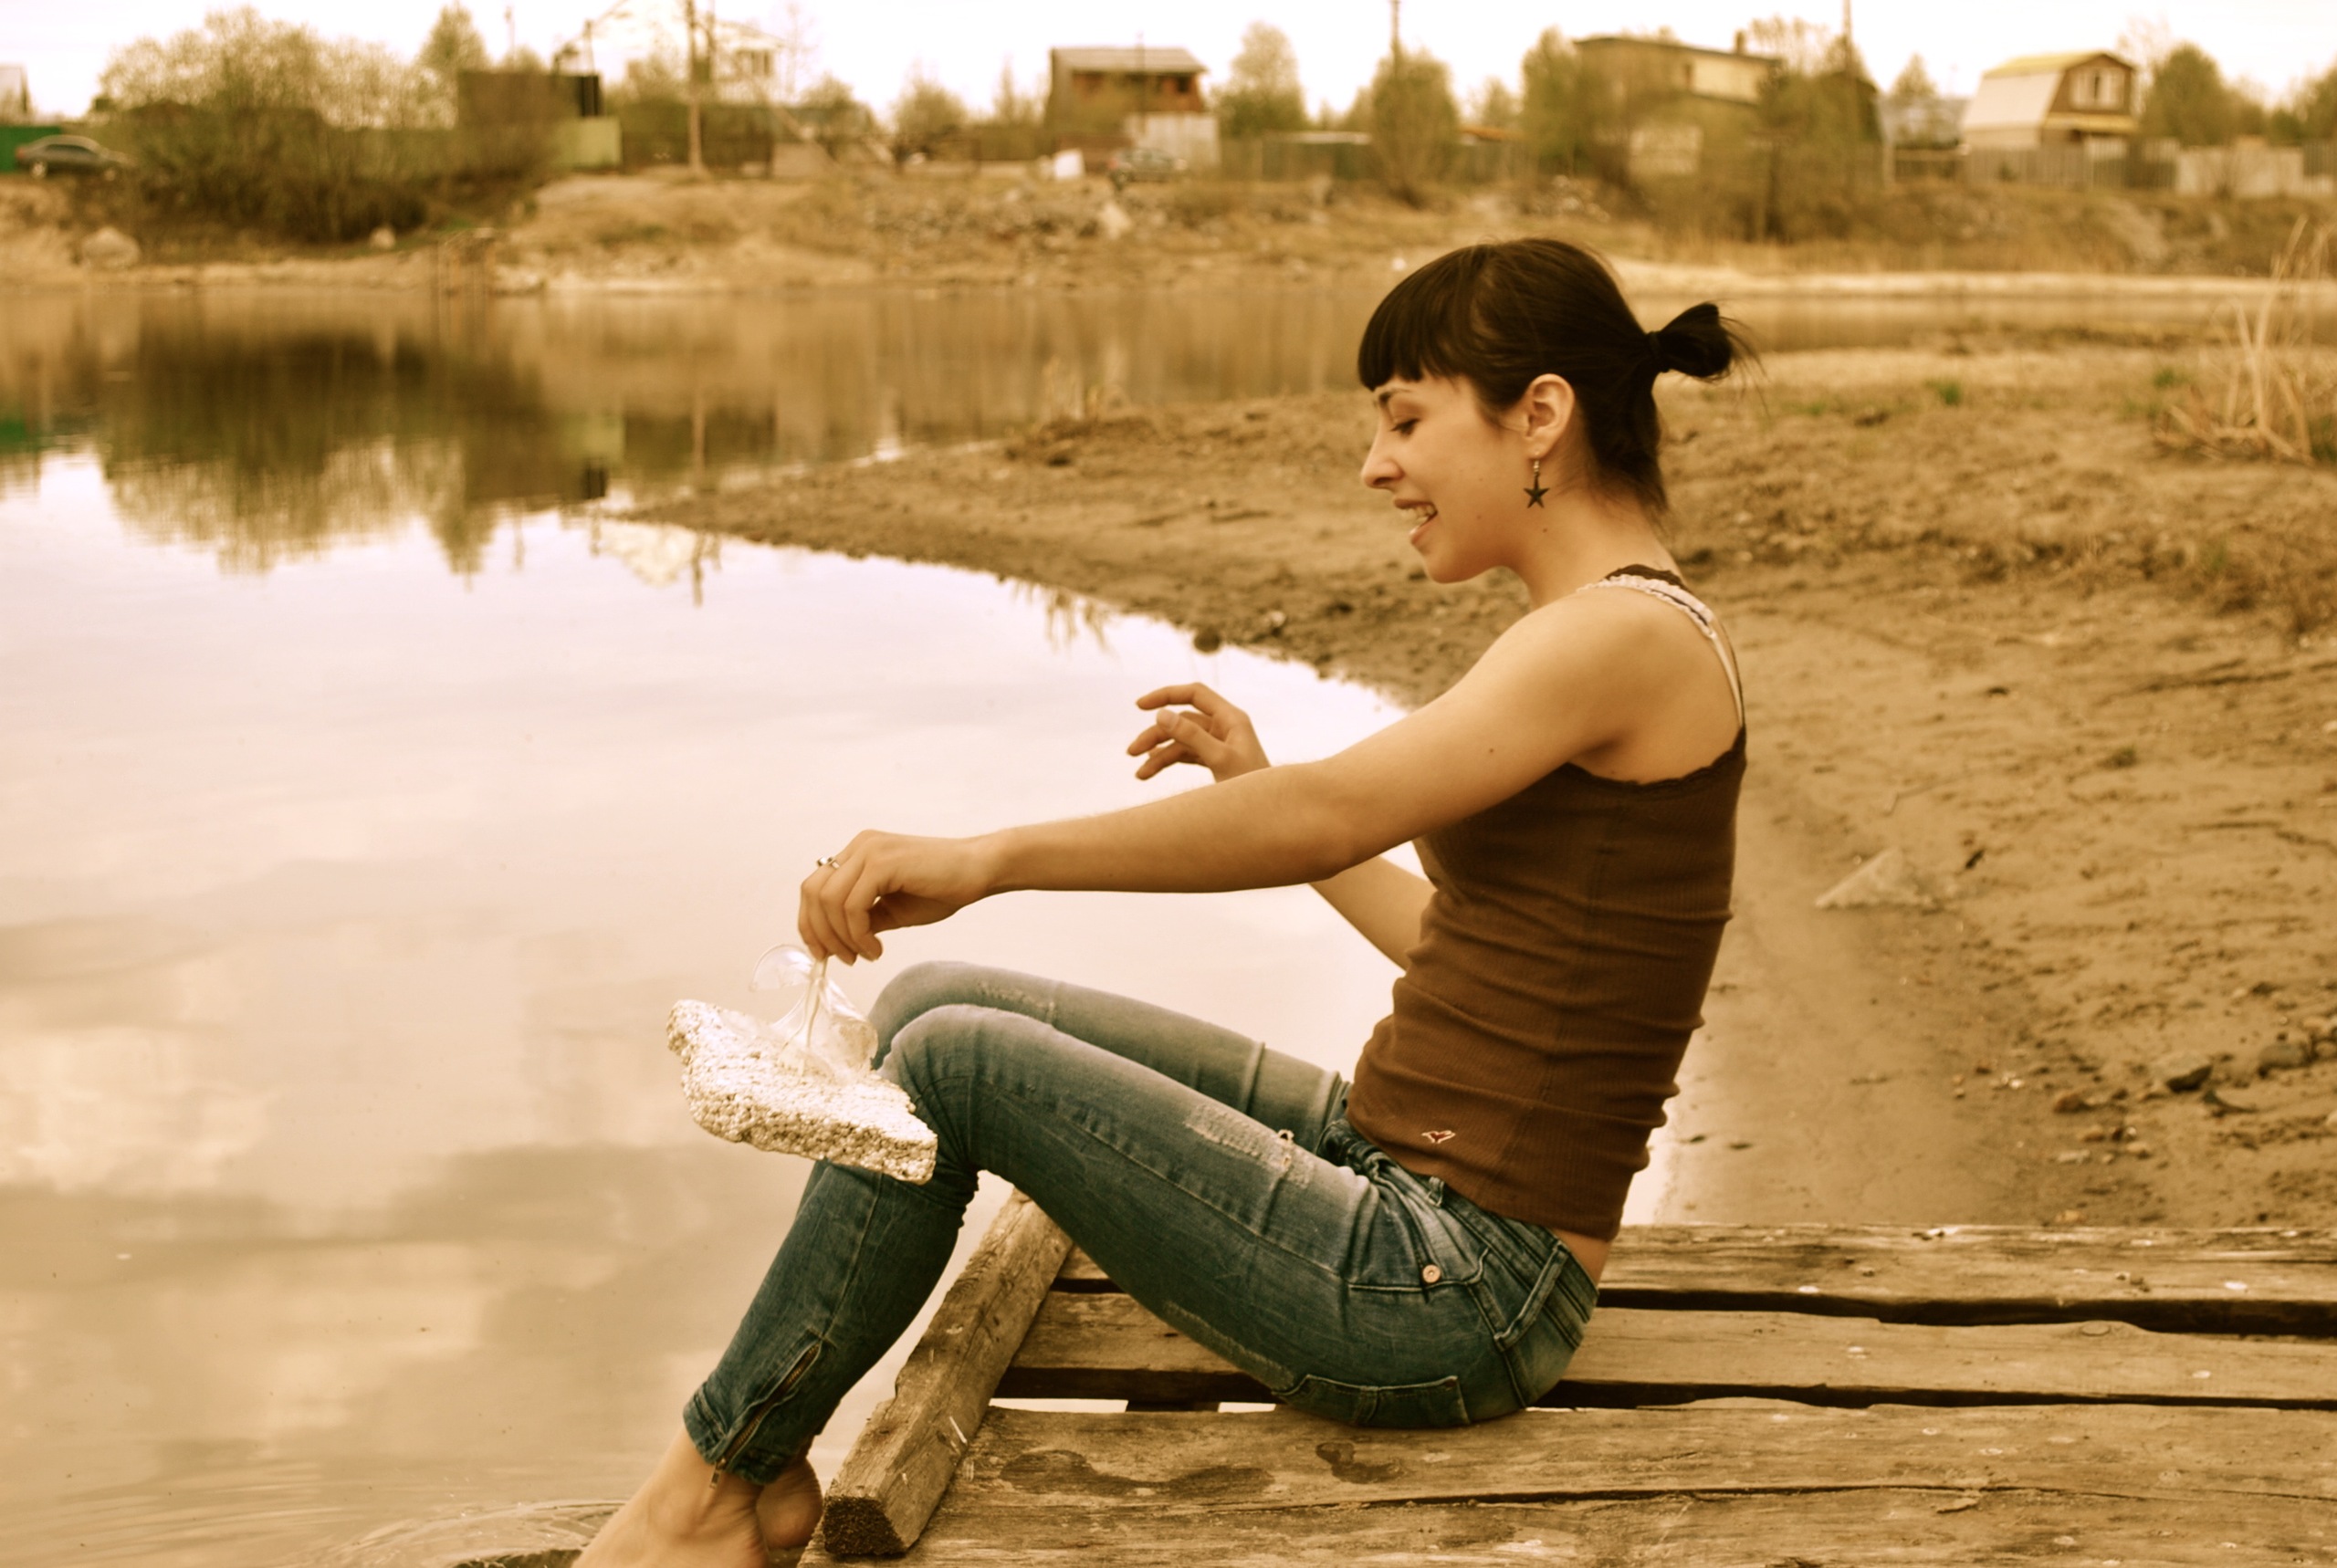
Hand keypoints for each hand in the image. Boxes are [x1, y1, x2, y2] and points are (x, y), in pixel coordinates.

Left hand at [798, 830, 993, 963]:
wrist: (980, 870)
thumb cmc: (942, 888)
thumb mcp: (891, 910)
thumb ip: (862, 918)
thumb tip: (836, 941)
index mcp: (858, 853)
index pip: (814, 887)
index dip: (811, 924)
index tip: (824, 954)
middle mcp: (859, 846)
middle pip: (812, 892)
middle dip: (820, 933)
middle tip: (843, 959)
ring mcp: (869, 851)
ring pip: (829, 902)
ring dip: (843, 938)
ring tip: (867, 955)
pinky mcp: (883, 863)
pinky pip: (853, 906)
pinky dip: (859, 934)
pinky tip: (877, 949)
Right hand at [1127, 683, 1270, 783]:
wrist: (1271, 816)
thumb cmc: (1252, 787)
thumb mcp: (1219, 760)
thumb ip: (1192, 736)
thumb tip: (1161, 714)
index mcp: (1232, 719)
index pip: (1195, 694)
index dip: (1166, 695)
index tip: (1140, 706)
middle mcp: (1225, 727)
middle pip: (1182, 721)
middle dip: (1156, 735)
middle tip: (1130, 752)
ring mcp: (1220, 744)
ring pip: (1181, 741)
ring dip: (1158, 754)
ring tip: (1139, 773)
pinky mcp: (1216, 760)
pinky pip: (1186, 755)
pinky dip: (1168, 763)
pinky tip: (1149, 772)